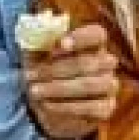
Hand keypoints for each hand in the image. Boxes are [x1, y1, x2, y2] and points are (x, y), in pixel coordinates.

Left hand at [23, 24, 117, 139]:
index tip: (60, 44)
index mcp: (92, 43)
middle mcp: (106, 62)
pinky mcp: (106, 108)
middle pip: (88, 62)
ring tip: (34, 91)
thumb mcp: (36, 54)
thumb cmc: (43, 71)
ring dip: (58, 88)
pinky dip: (65, 107)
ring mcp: (109, 85)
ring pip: (89, 85)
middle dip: (55, 69)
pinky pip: (90, 108)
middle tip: (30, 75)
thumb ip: (38, 41)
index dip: (80, 38)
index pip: (97, 34)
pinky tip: (47, 105)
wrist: (46, 104)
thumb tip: (40, 31)